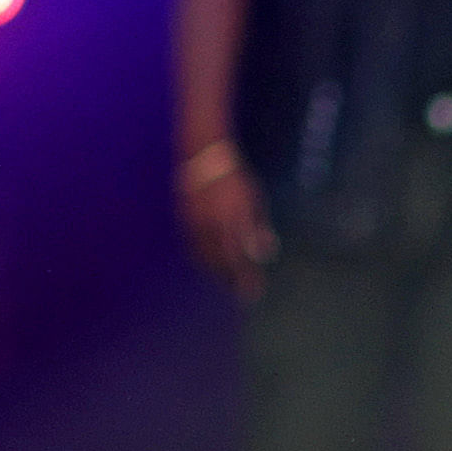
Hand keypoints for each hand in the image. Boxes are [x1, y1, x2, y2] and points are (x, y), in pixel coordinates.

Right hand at [178, 144, 273, 299]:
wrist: (203, 157)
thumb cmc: (234, 177)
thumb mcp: (254, 198)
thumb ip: (258, 226)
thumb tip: (267, 252)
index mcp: (234, 218)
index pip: (241, 256)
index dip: (247, 277)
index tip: (254, 291)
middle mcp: (214, 223)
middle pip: (223, 261)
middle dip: (232, 280)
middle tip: (242, 294)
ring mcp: (196, 222)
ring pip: (205, 256)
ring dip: (216, 272)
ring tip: (225, 282)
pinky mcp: (184, 218)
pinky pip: (192, 246)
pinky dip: (200, 259)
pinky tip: (206, 264)